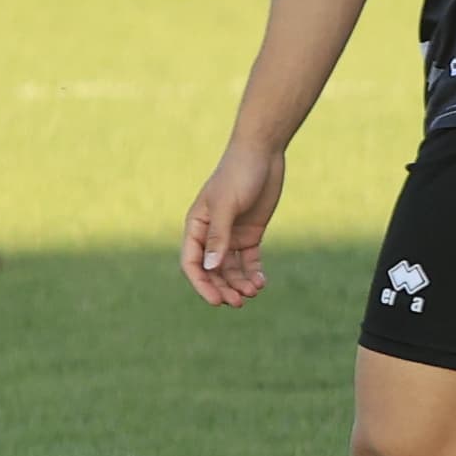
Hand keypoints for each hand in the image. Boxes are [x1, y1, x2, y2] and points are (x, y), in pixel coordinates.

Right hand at [181, 141, 287, 306]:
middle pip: (213, 271)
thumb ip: (219, 236)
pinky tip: (261, 282)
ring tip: (254, 292)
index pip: (192, 263)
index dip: (202, 284)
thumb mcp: (227, 205)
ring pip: (231, 269)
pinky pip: (248, 261)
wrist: (263, 153)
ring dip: (240, 283)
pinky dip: (253, 273)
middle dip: (224, 288)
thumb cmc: (238, 174)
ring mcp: (231, 235)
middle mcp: (211, 234)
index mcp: (196, 226)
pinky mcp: (250, 234)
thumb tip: (210, 268)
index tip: (216, 301)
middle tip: (239, 302)